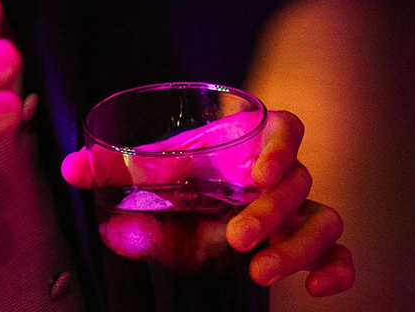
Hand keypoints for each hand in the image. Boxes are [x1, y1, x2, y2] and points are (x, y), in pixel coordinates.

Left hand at [63, 109, 352, 295]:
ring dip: (297, 247)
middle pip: (300, 181)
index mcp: (249, 144)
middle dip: (271, 212)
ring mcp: (299, 212)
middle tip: (237, 238)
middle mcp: (281, 176)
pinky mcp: (309, 247)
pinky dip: (338, 269)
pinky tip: (318, 287)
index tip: (259, 173)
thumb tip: (73, 170)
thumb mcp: (151, 181)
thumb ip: (114, 171)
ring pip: (325, 220)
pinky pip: (342, 254)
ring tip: (260, 271)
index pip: (287, 127)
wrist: (198, 218)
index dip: (281, 145)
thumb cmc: (182, 186)